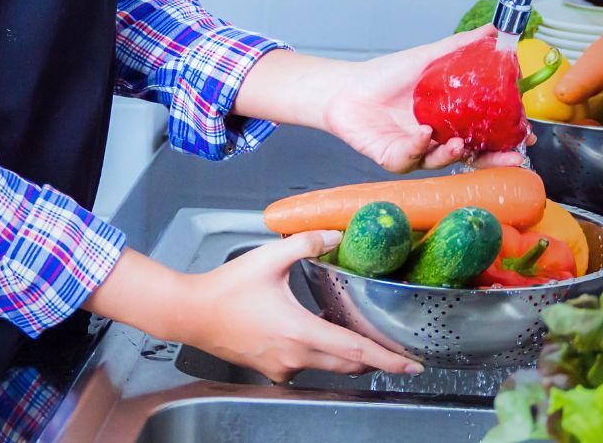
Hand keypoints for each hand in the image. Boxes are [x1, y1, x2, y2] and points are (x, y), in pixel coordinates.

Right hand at [175, 231, 422, 381]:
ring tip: (359, 334)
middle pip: (348, 364)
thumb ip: (307, 242)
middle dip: (376, 359)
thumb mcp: (270, 258)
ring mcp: (283, 367)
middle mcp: (295, 356)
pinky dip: (322, 353)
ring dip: (347, 353)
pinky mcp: (272, 369)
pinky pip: (307, 364)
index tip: (412, 364)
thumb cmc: (226, 289)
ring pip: (329, 366)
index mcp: (300, 332)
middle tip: (399, 354)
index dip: (387, 359)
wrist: (190, 314)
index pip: (355, 350)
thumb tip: (336, 234)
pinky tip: (320, 331)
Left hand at [234, 24, 528, 173]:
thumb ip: (461, 46)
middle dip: (492, 160)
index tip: (526, 137)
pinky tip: (423, 134)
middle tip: (511, 156)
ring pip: (441, 162)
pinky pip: (409, 158)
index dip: (505, 139)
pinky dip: (417, 147)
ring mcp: (416, 152)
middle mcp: (436, 141)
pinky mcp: (392, 158)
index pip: (485, 135)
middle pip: (471, 158)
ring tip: (459, 143)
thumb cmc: (386, 77)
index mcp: (449, 121)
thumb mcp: (428, 58)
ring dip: (452, 154)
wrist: (345, 88)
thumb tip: (495, 30)